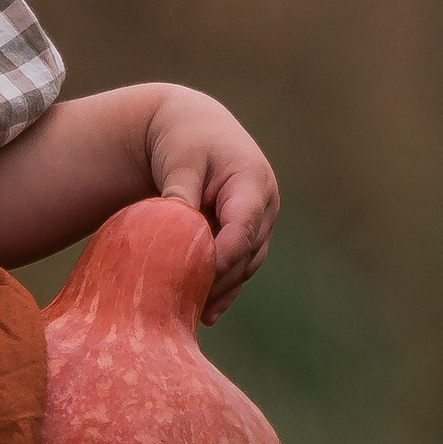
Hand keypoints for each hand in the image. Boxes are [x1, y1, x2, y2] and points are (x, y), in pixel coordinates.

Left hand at [145, 86, 278, 322]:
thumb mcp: (180, 160)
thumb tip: (178, 228)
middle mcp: (264, 205)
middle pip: (247, 251)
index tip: (198, 278)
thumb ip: (180, 192)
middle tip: (188, 304)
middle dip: (221, 279)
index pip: (242, 227)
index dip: (223, 255)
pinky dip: (224, 289)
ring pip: (246, 264)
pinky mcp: (248, 235)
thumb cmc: (183, 140)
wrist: (193, 128)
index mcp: (252, 182)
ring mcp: (259, 222)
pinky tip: (205, 314)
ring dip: (223, 290)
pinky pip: (240, 267)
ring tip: (194, 314)